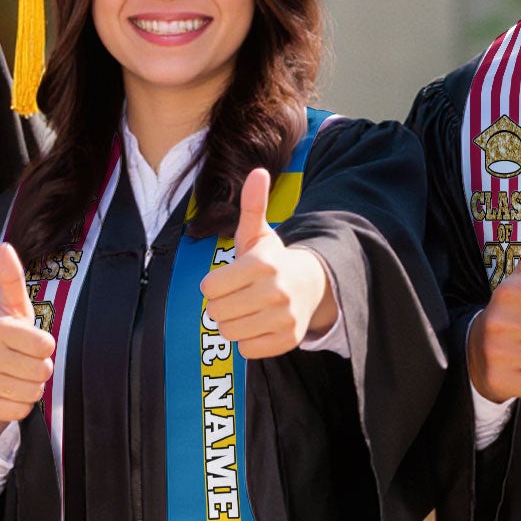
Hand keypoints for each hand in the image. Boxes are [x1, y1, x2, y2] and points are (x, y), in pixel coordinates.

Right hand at [0, 242, 54, 443]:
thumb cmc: (5, 339)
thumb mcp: (11, 308)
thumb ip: (11, 279)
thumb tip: (4, 246)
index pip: (45, 344)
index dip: (44, 346)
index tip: (31, 341)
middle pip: (42, 370)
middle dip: (40, 369)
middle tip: (24, 362)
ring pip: (33, 392)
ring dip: (32, 387)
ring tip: (16, 377)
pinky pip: (21, 410)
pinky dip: (20, 405)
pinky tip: (7, 394)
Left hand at [198, 168, 334, 358]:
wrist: (310, 285)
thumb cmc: (272, 260)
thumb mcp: (259, 233)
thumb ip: (252, 205)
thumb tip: (258, 171)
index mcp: (263, 264)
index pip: (210, 288)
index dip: (212, 286)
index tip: (227, 280)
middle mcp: (276, 292)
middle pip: (217, 312)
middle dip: (220, 305)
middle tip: (236, 296)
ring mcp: (284, 318)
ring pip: (229, 333)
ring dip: (232, 323)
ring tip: (246, 310)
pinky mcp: (288, 340)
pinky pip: (247, 349)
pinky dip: (247, 340)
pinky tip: (258, 324)